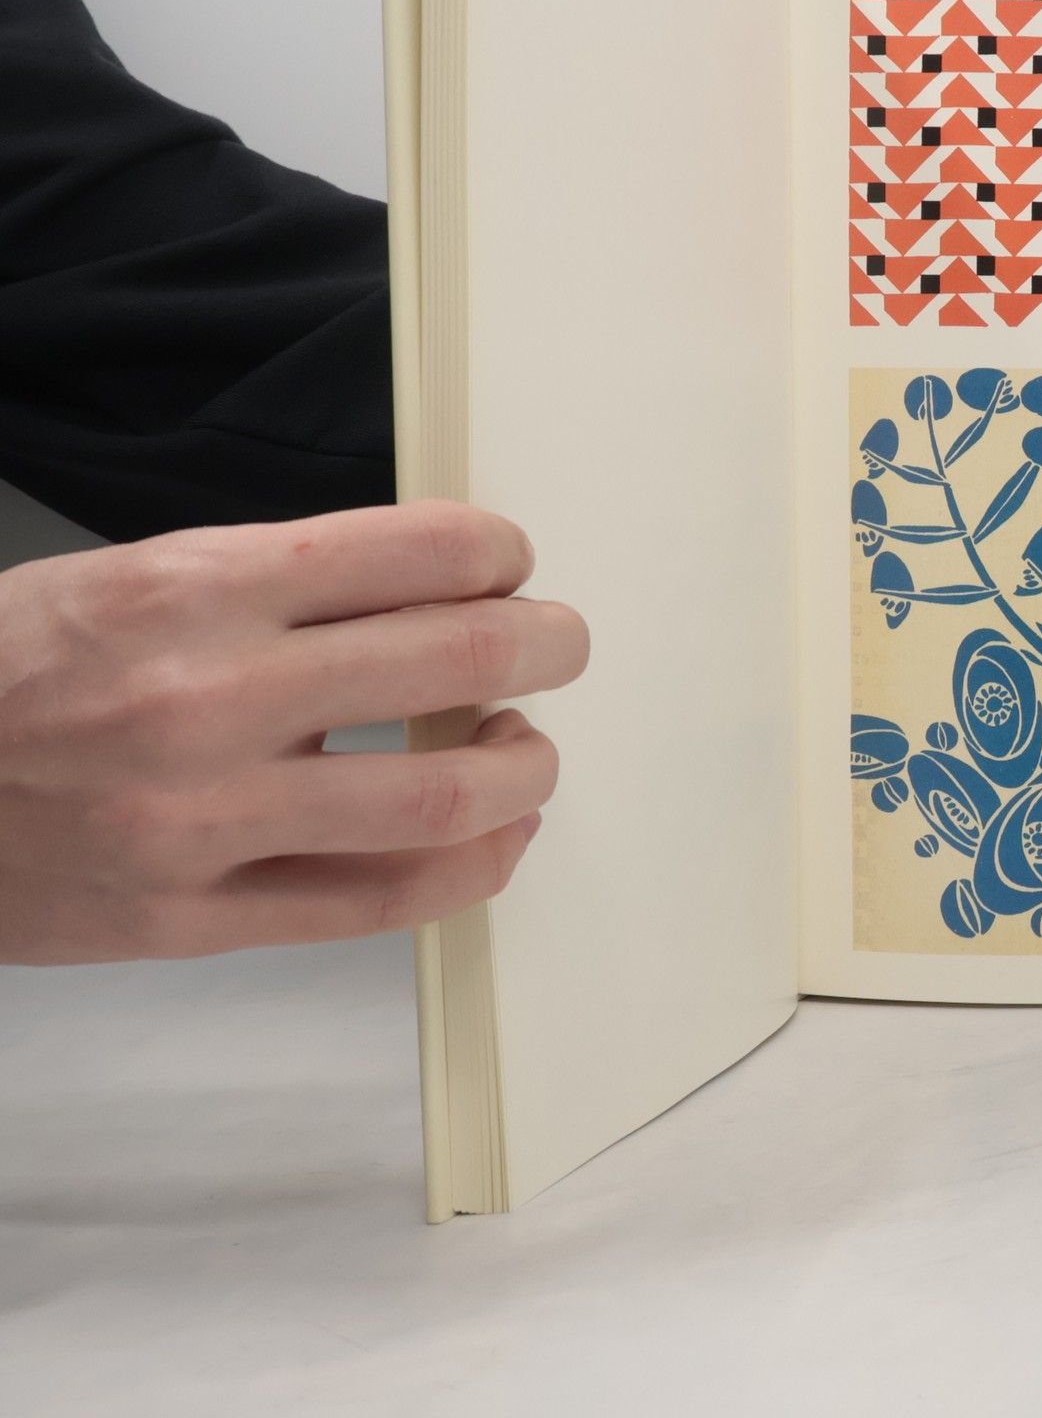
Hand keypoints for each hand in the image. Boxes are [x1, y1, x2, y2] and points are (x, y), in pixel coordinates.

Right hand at [0, 502, 588, 963]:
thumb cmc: (18, 669)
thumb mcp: (142, 575)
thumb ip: (289, 580)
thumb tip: (443, 584)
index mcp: (198, 586)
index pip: (419, 549)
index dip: (499, 551)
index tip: (511, 562)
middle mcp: (210, 696)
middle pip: (459, 655)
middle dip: (547, 642)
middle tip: (560, 642)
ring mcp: (205, 821)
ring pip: (445, 796)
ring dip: (529, 764)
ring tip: (528, 742)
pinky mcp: (194, 920)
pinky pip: (382, 906)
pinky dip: (472, 867)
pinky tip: (496, 835)